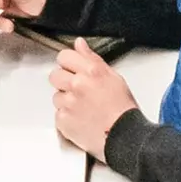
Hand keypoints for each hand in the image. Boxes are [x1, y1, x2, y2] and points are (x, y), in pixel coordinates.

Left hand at [48, 38, 137, 158]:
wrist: (125, 137)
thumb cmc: (123, 110)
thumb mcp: (113, 78)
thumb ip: (92, 59)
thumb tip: (79, 44)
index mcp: (90, 72)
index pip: (64, 56)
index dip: (68, 63)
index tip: (72, 69)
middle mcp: (77, 85)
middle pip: (55, 75)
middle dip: (64, 82)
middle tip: (78, 91)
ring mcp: (68, 103)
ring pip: (56, 96)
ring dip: (66, 101)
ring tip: (84, 108)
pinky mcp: (63, 120)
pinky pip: (58, 114)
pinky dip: (67, 117)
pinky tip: (81, 119)